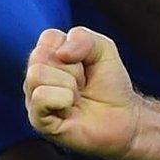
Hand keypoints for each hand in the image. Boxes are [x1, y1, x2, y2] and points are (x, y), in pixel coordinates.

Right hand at [25, 26, 142, 158]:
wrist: (124, 118)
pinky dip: (62, 99)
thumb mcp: (103, 50)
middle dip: (72, 69)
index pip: (48, 37)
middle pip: (38, 56)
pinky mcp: (38, 121)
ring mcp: (34, 99)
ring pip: (36, 74)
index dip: (74, 49)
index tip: (84, 66)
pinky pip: (40, 97)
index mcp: (48, 57)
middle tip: (82, 84)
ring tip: (77, 97)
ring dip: (68, 85)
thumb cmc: (110, 85)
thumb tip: (60, 53)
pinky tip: (70, 108)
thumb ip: (83, 37)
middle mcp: (36, 77)